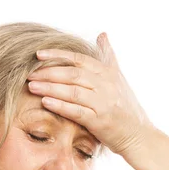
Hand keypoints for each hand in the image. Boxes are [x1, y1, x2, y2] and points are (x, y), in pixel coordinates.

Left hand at [27, 33, 153, 156]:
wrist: (139, 135)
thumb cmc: (126, 107)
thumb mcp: (119, 78)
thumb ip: (108, 56)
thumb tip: (102, 34)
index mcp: (108, 73)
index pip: (79, 59)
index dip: (58, 55)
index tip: (38, 54)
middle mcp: (106, 85)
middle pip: (73, 74)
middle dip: (49, 73)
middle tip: (29, 73)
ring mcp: (104, 103)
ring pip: (72, 91)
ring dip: (50, 88)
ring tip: (31, 86)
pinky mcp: (100, 121)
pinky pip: (76, 111)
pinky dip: (60, 106)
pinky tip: (45, 102)